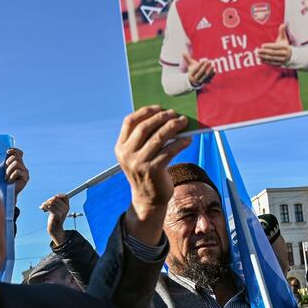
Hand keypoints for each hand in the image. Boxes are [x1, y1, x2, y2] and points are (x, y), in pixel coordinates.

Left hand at [4, 148, 29, 197]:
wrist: (4, 191)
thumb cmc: (2, 180)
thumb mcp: (2, 168)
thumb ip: (7, 160)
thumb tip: (9, 151)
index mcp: (17, 163)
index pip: (19, 153)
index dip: (14, 150)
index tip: (7, 152)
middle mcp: (22, 166)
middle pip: (16, 156)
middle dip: (8, 163)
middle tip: (6, 172)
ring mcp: (25, 171)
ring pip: (16, 163)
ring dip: (8, 171)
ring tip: (7, 178)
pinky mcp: (26, 177)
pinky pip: (17, 171)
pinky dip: (11, 177)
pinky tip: (10, 182)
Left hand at [40, 194, 68, 245]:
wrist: (55, 228)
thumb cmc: (55, 218)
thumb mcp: (58, 209)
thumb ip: (57, 203)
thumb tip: (54, 197)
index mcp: (67, 206)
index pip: (65, 196)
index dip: (58, 195)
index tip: (52, 199)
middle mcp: (66, 209)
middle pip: (56, 198)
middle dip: (48, 200)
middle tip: (44, 204)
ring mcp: (62, 212)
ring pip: (52, 202)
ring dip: (45, 203)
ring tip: (42, 206)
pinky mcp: (57, 215)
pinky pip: (50, 207)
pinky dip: (44, 206)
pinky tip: (41, 208)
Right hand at [115, 106, 190, 244]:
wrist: (148, 199)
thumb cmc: (146, 171)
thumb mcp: (137, 155)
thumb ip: (144, 138)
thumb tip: (165, 115)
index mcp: (120, 148)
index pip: (129, 122)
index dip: (145, 112)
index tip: (159, 108)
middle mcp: (127, 155)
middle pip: (145, 127)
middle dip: (161, 117)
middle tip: (174, 114)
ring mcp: (139, 163)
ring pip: (158, 137)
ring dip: (173, 126)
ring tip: (183, 122)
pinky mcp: (153, 170)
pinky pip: (169, 151)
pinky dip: (180, 142)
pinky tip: (187, 140)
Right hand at [184, 52, 215, 86]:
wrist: (195, 80)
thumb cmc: (192, 70)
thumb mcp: (190, 65)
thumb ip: (187, 59)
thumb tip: (182, 52)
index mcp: (191, 75)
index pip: (196, 69)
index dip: (200, 65)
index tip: (204, 60)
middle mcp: (195, 79)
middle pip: (200, 73)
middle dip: (205, 67)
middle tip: (209, 61)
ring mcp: (200, 82)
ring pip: (205, 76)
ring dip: (210, 71)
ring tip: (213, 65)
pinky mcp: (205, 83)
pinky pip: (209, 79)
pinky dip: (212, 75)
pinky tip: (214, 70)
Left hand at [258, 24, 292, 66]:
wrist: (291, 55)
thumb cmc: (285, 45)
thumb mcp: (284, 38)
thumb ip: (282, 32)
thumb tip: (283, 24)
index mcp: (285, 47)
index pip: (276, 47)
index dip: (269, 46)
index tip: (262, 45)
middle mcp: (284, 54)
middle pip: (273, 53)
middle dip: (265, 52)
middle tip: (258, 51)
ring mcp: (282, 59)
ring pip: (272, 58)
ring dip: (264, 57)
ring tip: (258, 55)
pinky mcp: (279, 64)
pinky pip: (272, 63)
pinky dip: (266, 62)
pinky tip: (260, 60)